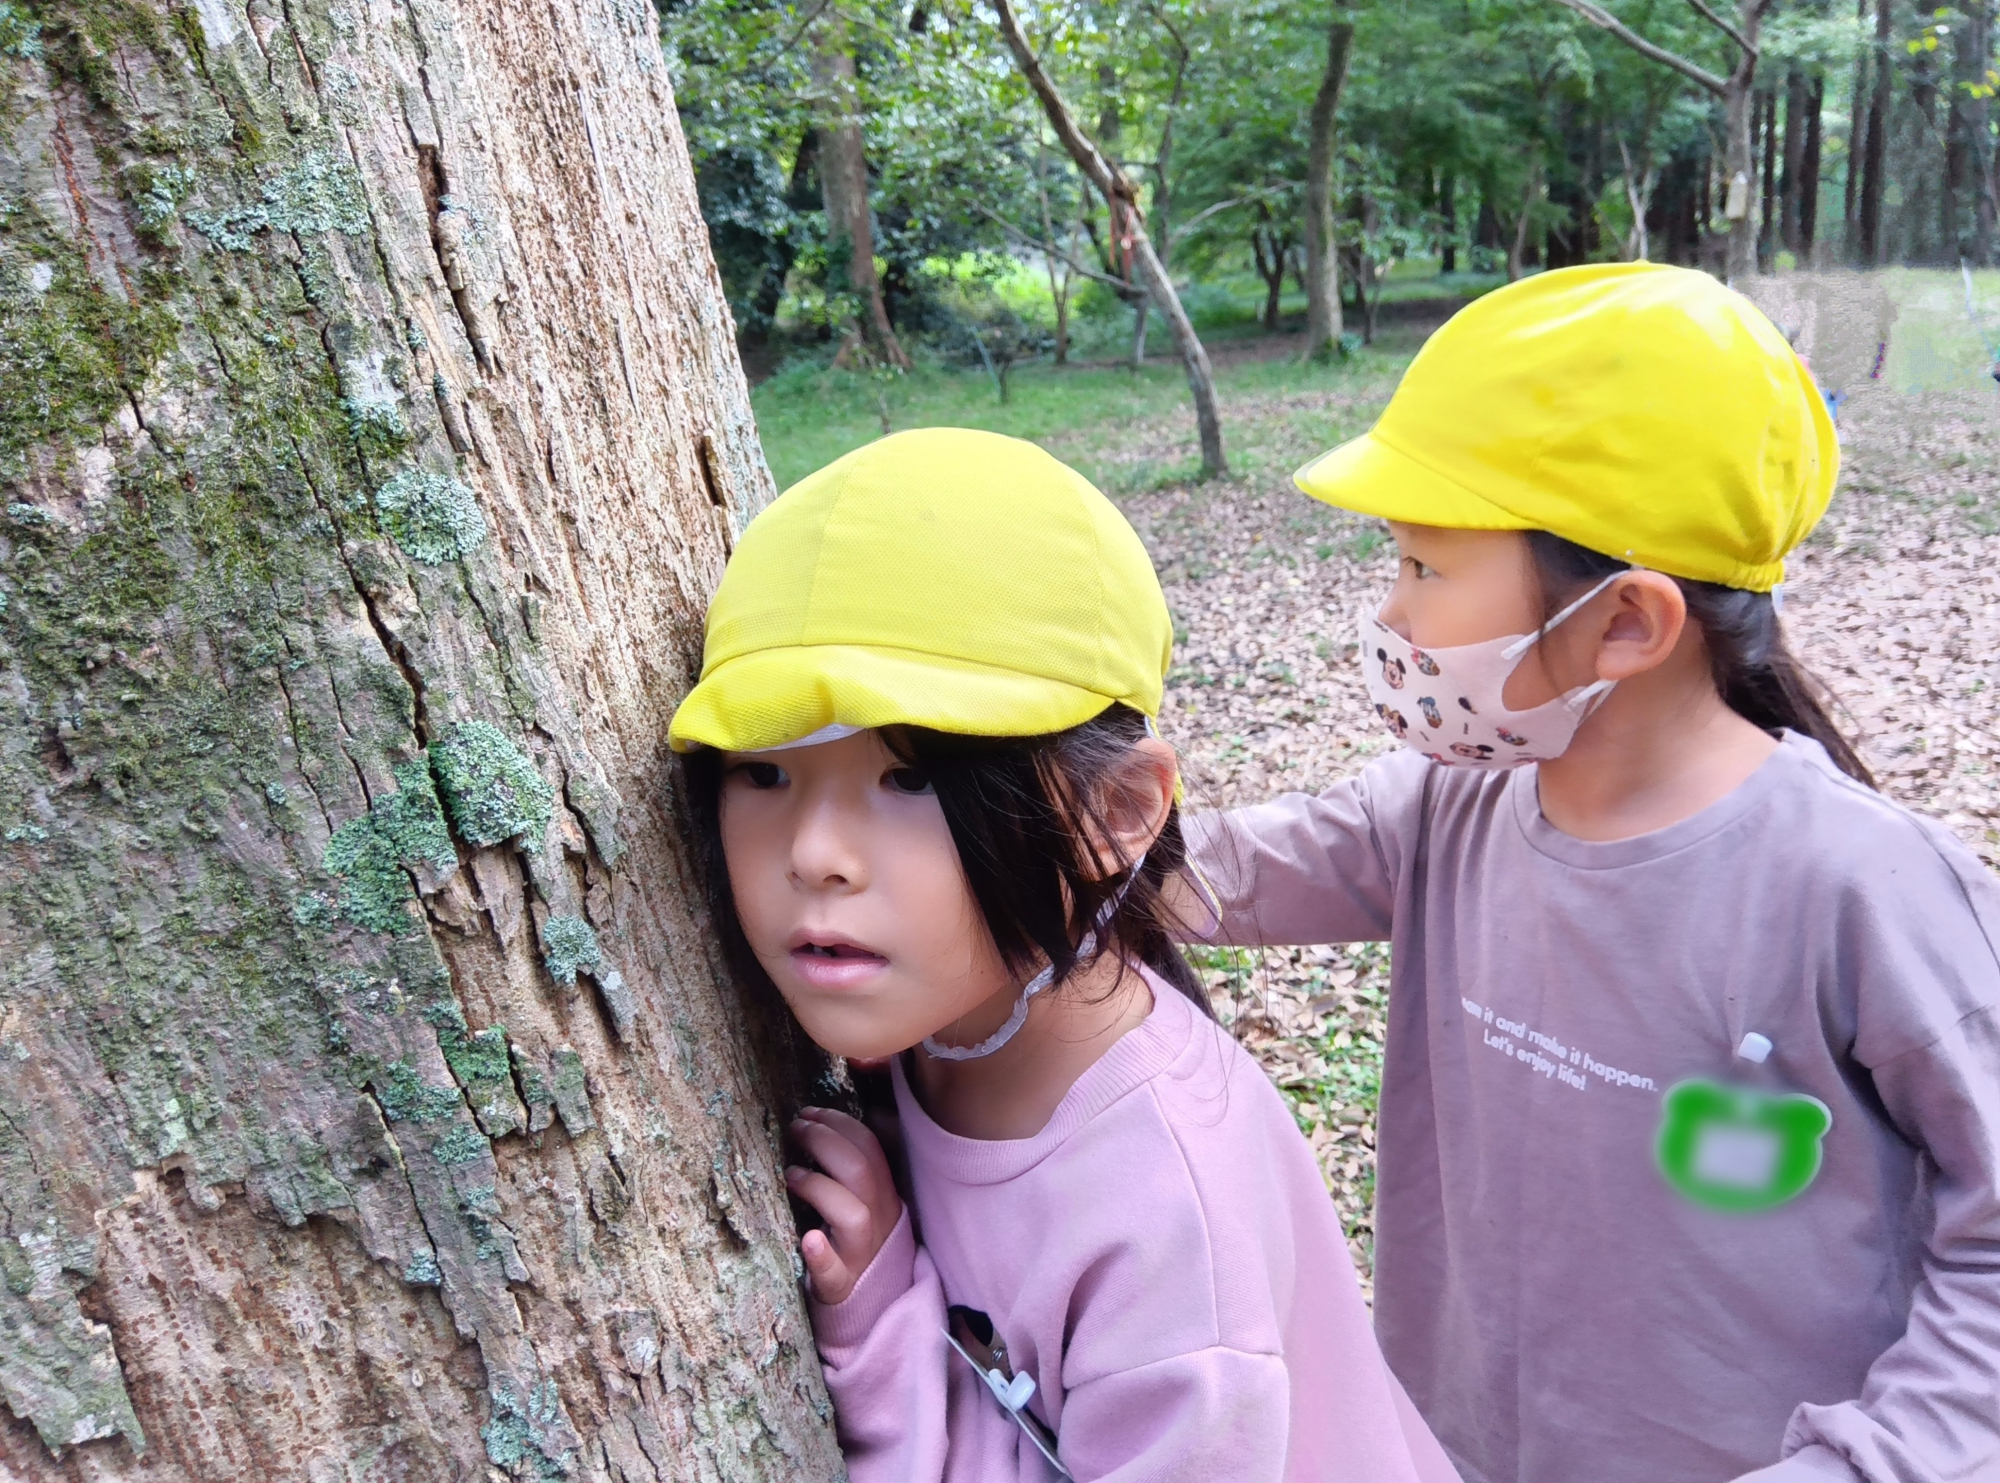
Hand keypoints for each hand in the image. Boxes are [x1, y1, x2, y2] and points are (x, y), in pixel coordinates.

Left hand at [785, 1106, 903, 1305]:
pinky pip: (834, 1272)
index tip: (809, 1112)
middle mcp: (879, 1221)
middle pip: (861, 1171)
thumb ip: (858, 1169)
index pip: (871, 1148)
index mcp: (885, 1196)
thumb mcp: (870, 1204)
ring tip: (790, 1175)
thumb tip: (831, 1123)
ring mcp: (861, 1254)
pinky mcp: (840, 1286)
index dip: (840, 1124)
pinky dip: (821, 1256)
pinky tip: (808, 1240)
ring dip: (819, 1187)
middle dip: (825, 1141)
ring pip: (852, 1214)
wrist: (872, 1309)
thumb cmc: (859, 1245)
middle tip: (795, 1128)